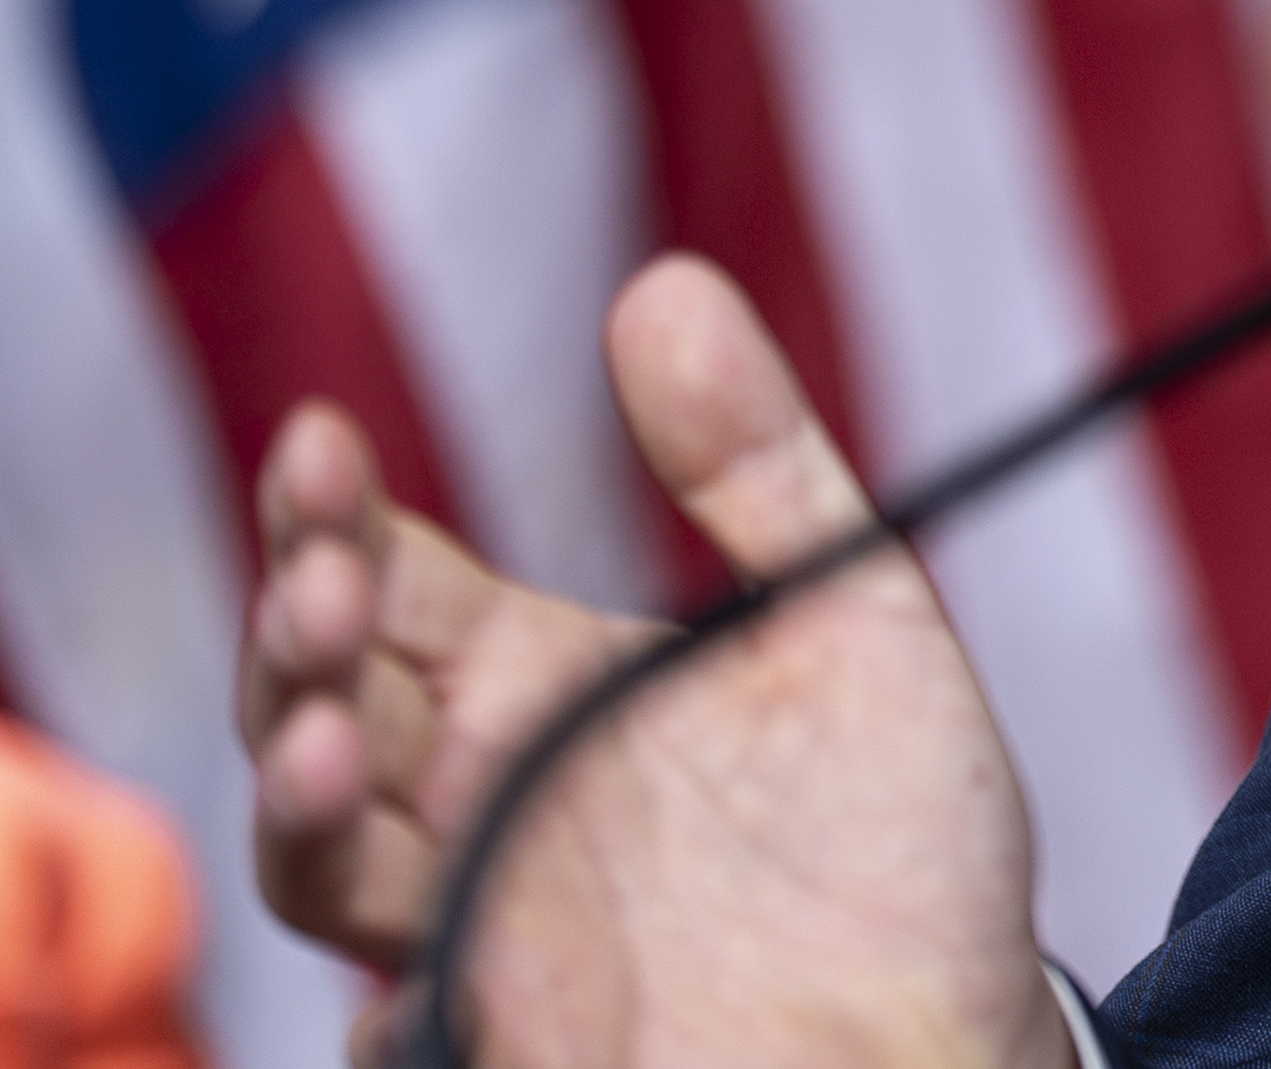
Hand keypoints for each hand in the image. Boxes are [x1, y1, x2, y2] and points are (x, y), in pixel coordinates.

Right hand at [240, 254, 1069, 1068]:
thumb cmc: (900, 832)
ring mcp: (485, 924)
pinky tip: (406, 987)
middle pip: (320, 704)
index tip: (319, 436)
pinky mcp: (517, 1039)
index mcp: (537, 681)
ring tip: (338, 738)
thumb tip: (662, 286)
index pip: (387, 577)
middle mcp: (483, 797)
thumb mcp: (849, 614)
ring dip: (301, 800)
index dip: (330, 512)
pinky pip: (397, 1035)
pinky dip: (383, 1015)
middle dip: (298, 634)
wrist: (963, 1026)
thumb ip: (756, 460)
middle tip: (329, 578)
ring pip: (320, 862)